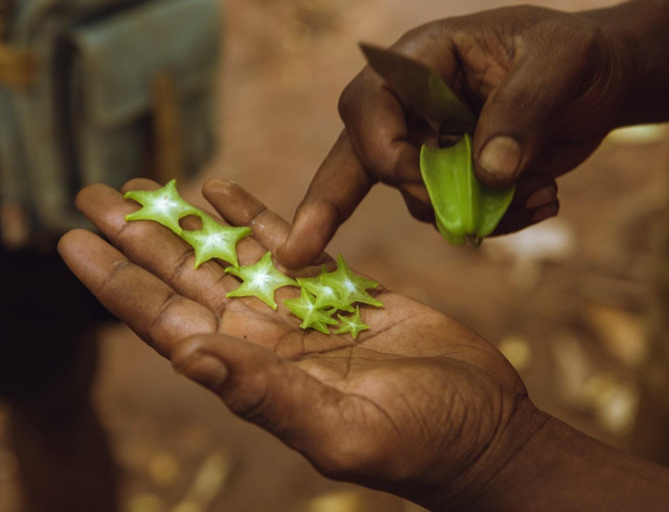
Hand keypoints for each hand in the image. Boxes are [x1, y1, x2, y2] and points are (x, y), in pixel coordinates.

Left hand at [58, 178, 540, 508]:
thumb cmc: (421, 446)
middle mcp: (265, 338)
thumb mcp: (342, 431)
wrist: (482, 430)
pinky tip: (220, 188)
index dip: (117, 285)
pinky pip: (286, 243)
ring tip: (142, 184)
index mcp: (253, 374)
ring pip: (227, 253)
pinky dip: (252, 213)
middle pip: (184, 279)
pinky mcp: (341, 288)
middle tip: (92, 195)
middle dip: (136, 238)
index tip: (74, 243)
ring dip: (183, 219)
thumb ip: (268, 396)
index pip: (167, 323)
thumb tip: (191, 355)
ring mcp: (300, 310)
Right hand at [278, 5, 633, 267]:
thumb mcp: (559, 64)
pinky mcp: (450, 178)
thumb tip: (488, 173)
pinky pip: (448, 215)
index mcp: (421, 60)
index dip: (383, 151)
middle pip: (353, 157)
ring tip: (538, 194)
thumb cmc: (576, 55)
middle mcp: (411, 106)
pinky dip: (490, 224)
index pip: (369, 107)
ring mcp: (428, 145)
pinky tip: (539, 202)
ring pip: (413, 198)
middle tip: (310, 250)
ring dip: (467, 214)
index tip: (418, 179)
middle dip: (332, 204)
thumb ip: (523, 110)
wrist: (601, 82)